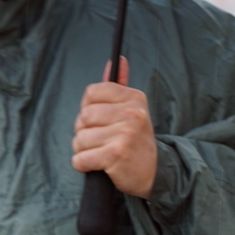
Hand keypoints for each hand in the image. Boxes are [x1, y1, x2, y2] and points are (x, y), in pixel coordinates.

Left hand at [71, 57, 156, 198]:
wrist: (154, 174)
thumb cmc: (135, 141)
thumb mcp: (133, 110)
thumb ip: (120, 86)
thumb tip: (117, 60)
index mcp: (134, 98)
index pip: (91, 92)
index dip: (88, 108)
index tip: (100, 120)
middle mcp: (132, 113)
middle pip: (82, 117)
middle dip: (84, 132)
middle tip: (102, 141)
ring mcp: (124, 133)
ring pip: (79, 139)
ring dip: (84, 151)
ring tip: (102, 153)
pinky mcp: (116, 155)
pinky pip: (80, 158)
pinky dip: (83, 165)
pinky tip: (98, 165)